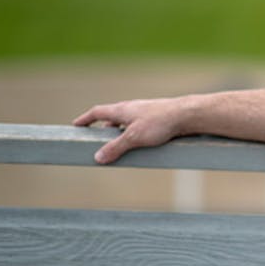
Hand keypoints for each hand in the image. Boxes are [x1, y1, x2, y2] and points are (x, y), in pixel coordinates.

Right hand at [73, 97, 190, 164]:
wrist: (188, 114)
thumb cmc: (160, 122)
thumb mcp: (133, 138)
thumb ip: (115, 148)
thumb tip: (98, 157)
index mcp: (122, 109)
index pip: (97, 112)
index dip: (85, 119)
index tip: (76, 125)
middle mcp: (132, 108)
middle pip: (112, 117)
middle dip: (103, 127)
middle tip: (97, 139)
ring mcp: (145, 112)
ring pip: (127, 122)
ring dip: (119, 132)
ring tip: (118, 145)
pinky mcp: (157, 118)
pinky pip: (140, 126)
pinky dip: (134, 134)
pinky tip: (140, 143)